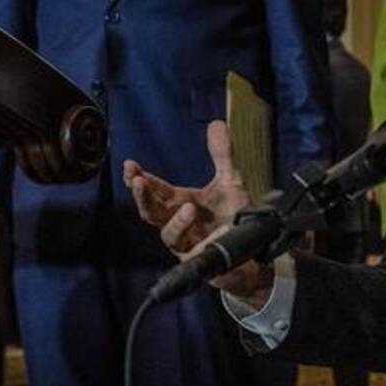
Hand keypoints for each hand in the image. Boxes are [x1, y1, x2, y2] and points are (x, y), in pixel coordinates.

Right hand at [125, 121, 274, 304]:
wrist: (255, 249)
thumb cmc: (235, 216)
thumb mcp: (230, 180)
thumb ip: (222, 154)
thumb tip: (217, 123)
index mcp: (180, 203)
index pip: (155, 190)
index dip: (140, 179)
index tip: (130, 166)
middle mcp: (179, 224)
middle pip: (151, 213)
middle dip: (142, 197)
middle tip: (139, 181)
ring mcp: (188, 245)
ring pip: (169, 236)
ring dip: (177, 221)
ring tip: (189, 207)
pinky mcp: (202, 262)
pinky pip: (198, 254)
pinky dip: (208, 241)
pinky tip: (219, 232)